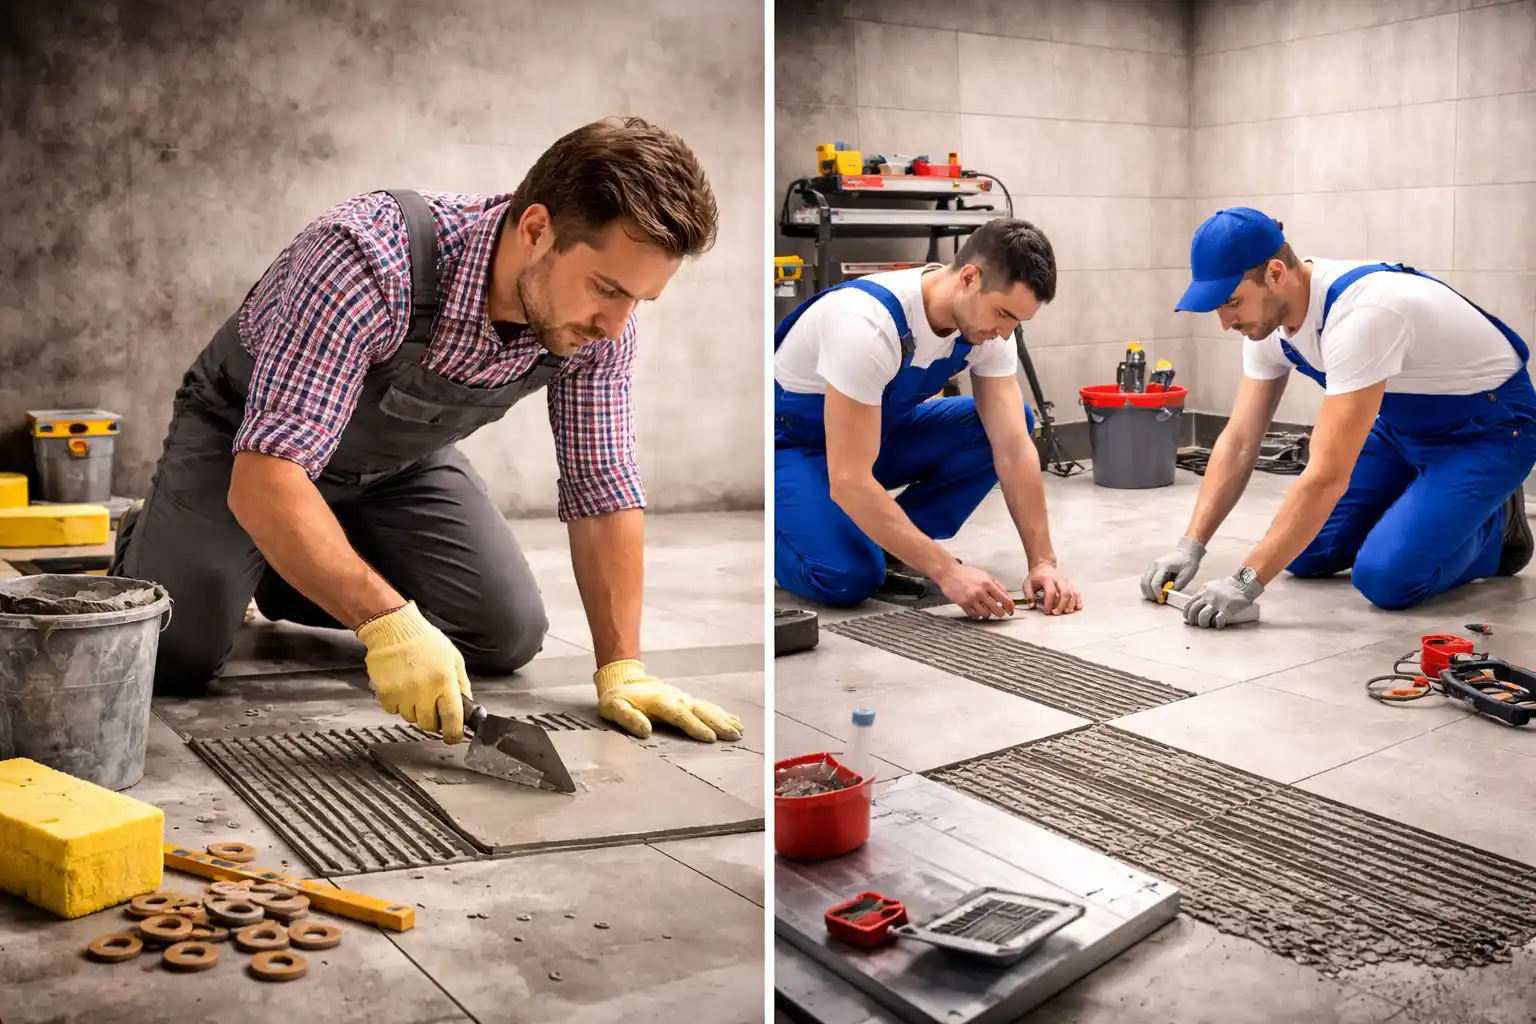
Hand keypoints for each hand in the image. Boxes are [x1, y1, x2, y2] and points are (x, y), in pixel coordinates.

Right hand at [356, 601, 472, 742]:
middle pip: (429, 724)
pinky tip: (401, 685)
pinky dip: (397, 703)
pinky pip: (393, 711)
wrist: (394, 629)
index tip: (453, 736)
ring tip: (415, 688)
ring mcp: (403, 693)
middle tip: (432, 704)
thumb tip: (467, 707)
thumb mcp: (453, 658)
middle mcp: (424, 690)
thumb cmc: (425, 641)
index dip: (454, 733)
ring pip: (410, 718)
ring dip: (414, 709)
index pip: (452, 717)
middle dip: (433, 719)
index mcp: (444, 681)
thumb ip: (461, 684)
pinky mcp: (385, 693)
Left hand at [594, 659, 742, 742]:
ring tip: (739, 729)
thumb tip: (645, 731)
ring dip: (723, 719)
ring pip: (706, 708)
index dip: (695, 727)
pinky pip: (706, 706)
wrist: (622, 680)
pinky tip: (733, 719)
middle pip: (699, 711)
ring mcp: (682, 697)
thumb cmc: (617, 699)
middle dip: (718, 724)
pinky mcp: (685, 699)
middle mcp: (675, 698)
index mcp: (659, 702)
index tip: (710, 738)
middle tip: (734, 735)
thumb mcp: (614, 709)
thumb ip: (629, 719)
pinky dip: (720, 712)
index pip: (680, 716)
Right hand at [935, 562, 1015, 618]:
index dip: (1009, 607)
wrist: (949, 573)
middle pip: (996, 609)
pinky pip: (974, 615)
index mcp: (987, 583)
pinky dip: (977, 615)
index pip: (1004, 598)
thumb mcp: (985, 575)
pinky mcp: (963, 604)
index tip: (1011, 610)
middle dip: (1000, 613)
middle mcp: (980, 591)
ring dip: (988, 614)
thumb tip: (1006, 596)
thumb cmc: (966, 573)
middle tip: (1000, 613)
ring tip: (986, 610)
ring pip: (985, 614)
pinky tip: (977, 610)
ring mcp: (971, 598)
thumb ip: (997, 585)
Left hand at [1024, 562, 1081, 614]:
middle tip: (1056, 613)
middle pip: (1064, 593)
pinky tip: (1077, 607)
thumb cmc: (1036, 577)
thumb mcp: (1027, 584)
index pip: (1050, 592)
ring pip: (1072, 593)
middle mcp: (1058, 580)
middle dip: (1061, 605)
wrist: (1044, 566)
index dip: (1049, 603)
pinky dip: (1077, 601)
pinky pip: (1076, 593)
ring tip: (1066, 612)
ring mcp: (1065, 582)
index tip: (1046, 611)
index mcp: (1047, 579)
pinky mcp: (1069, 585)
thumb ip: (1029, 595)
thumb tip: (1032, 606)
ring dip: (1070, 604)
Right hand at [1140, 535, 1206, 601]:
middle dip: (1151, 594)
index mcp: (1163, 566)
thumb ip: (1177, 586)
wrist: (1186, 552)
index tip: (1161, 600)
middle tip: (1158, 600)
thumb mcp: (1186, 576)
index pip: (1155, 582)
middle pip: (1146, 582)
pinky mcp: (1151, 568)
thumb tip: (1167, 595)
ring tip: (1155, 597)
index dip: (1157, 593)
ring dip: (1147, 591)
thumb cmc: (1188, 563)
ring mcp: (1151, 566)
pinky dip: (1147, 587)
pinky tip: (1153, 592)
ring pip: (1143, 581)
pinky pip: (1145, 579)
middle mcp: (1154, 565)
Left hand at [1182, 572, 1263, 628]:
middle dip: (1192, 620)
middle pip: (1193, 611)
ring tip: (1207, 625)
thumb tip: (1195, 605)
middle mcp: (1207, 597)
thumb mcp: (1210, 587)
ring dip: (1203, 623)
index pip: (1189, 604)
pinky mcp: (1226, 608)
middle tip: (1195, 624)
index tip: (1187, 619)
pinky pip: (1218, 619)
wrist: (1243, 584)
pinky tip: (1219, 624)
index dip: (1186, 613)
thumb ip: (1202, 595)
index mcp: (1202, 592)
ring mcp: (1217, 603)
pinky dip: (1217, 624)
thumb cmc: (1226, 587)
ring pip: (1203, 616)